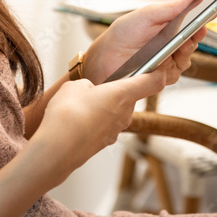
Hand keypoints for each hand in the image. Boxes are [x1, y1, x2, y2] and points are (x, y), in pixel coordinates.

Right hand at [28, 70, 167, 183]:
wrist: (57, 149)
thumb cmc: (67, 114)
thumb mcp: (75, 86)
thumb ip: (88, 85)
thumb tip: (90, 91)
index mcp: (122, 94)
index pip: (153, 82)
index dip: (157, 73)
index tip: (158, 68)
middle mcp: (125, 114)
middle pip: (129, 97)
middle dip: (115, 91)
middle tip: (96, 87)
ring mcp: (116, 130)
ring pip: (115, 112)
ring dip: (104, 107)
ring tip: (80, 106)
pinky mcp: (105, 142)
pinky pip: (104, 126)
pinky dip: (95, 122)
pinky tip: (77, 121)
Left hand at [82, 0, 212, 84]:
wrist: (104, 57)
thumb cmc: (124, 33)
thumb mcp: (149, 14)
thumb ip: (173, 7)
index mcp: (170, 25)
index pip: (194, 19)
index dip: (209, 14)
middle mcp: (172, 42)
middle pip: (195, 39)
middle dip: (198, 34)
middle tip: (198, 28)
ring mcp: (168, 60)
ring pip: (187, 58)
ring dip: (185, 51)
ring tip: (179, 45)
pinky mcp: (161, 77)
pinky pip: (174, 73)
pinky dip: (170, 67)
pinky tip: (163, 62)